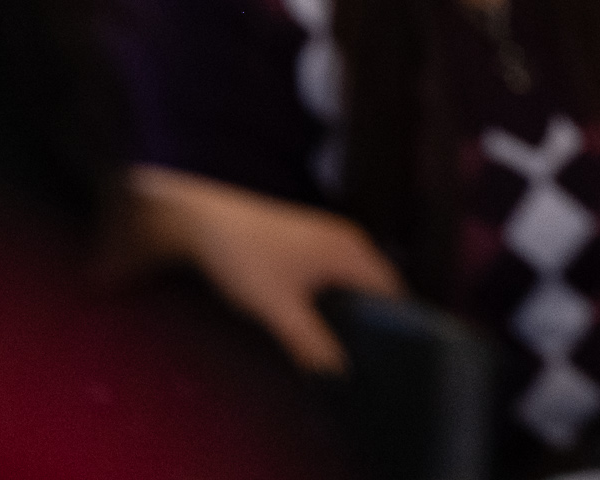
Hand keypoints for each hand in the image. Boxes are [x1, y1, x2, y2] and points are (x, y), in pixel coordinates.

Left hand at [129, 166, 400, 374]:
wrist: (201, 222)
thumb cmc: (244, 260)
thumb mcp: (279, 309)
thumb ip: (312, 344)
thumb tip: (338, 376)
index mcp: (351, 252)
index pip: (393, 293)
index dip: (397, 327)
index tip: (390, 358)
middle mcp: (348, 239)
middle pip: (378, 285)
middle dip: (375, 319)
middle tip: (365, 357)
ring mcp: (328, 236)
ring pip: (355, 279)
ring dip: (353, 306)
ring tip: (340, 340)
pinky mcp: (308, 239)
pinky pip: (336, 271)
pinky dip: (334, 294)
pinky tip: (313, 315)